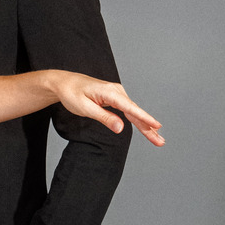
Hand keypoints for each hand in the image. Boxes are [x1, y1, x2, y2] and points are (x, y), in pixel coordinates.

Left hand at [47, 72, 164, 146]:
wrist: (64, 83)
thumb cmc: (71, 93)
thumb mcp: (85, 108)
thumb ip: (104, 118)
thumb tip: (121, 128)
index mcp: (110, 92)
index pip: (130, 108)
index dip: (144, 118)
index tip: (156, 126)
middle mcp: (117, 91)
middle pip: (136, 112)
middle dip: (148, 127)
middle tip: (160, 142)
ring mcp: (117, 94)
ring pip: (134, 112)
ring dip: (145, 126)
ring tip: (156, 139)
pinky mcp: (115, 98)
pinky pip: (128, 110)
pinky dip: (137, 120)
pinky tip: (145, 128)